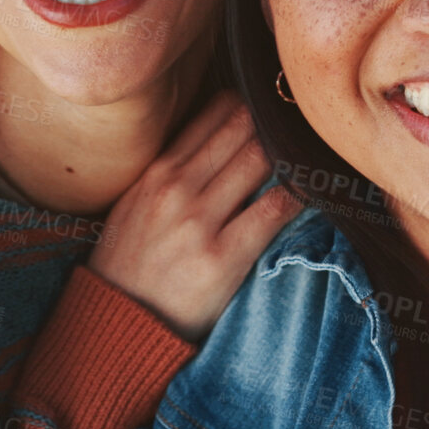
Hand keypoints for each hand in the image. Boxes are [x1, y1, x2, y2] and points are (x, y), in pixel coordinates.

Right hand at [86, 89, 303, 339]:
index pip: (217, 111)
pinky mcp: (221, 257)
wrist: (116, 323)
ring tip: (312, 156)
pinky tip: (311, 194)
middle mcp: (176, 186)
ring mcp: (198, 221)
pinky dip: (299, 195)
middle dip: (277, 122)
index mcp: (157, 169)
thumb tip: (224, 136)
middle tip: (303, 128)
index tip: (276, 110)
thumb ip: (174, 169)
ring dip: (292, 154)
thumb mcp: (137, 203)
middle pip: (244, 126)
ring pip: (262, 158)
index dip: (253, 105)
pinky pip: (275, 209)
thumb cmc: (131, 262)